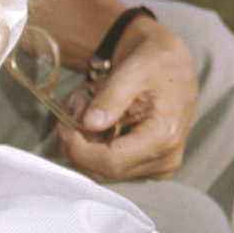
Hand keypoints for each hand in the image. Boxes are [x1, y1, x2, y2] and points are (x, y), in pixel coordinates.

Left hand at [56, 15, 196, 183]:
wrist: (170, 62)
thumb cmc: (156, 62)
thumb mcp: (133, 70)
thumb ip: (111, 98)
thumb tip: (89, 125)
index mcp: (163, 138)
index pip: (111, 162)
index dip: (79, 148)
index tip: (63, 121)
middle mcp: (163, 160)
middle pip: (104, 170)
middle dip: (79, 143)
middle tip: (77, 107)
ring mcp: (157, 166)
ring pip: (104, 171)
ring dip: (85, 143)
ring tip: (87, 107)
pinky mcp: (149, 164)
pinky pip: (111, 165)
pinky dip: (95, 146)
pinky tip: (97, 120)